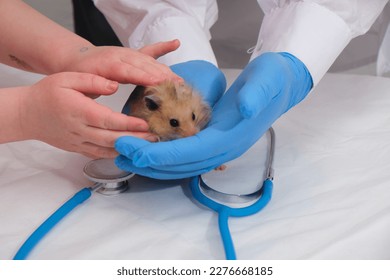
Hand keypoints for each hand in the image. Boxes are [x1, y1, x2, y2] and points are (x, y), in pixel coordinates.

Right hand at [20, 72, 156, 157]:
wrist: (28, 114)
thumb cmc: (48, 94)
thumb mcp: (67, 78)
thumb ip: (92, 81)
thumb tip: (114, 84)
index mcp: (79, 111)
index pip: (108, 120)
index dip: (128, 124)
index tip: (145, 124)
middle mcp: (80, 130)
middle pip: (112, 138)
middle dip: (135, 139)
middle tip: (155, 137)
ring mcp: (79, 142)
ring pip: (107, 150)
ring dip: (128, 149)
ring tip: (147, 145)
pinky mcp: (78, 149)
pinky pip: (99, 154)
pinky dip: (115, 154)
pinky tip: (129, 151)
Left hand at [61, 40, 182, 85]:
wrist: (76, 59)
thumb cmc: (79, 75)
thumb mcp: (83, 84)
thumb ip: (96, 85)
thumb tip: (112, 87)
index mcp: (108, 64)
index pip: (129, 71)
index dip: (145, 77)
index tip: (159, 83)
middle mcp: (121, 56)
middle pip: (145, 65)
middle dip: (162, 76)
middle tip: (177, 87)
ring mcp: (129, 54)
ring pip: (150, 61)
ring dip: (165, 71)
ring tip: (180, 81)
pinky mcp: (133, 54)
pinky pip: (150, 50)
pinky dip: (163, 47)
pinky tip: (175, 43)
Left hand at [115, 53, 311, 178]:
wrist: (279, 87)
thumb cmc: (271, 81)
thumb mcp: (267, 80)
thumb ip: (257, 94)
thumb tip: (247, 108)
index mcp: (231, 137)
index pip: (189, 152)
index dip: (159, 153)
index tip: (131, 149)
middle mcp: (223, 149)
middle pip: (180, 164)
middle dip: (148, 160)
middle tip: (119, 151)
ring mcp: (217, 147)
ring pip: (180, 164)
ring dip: (152, 162)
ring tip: (126, 154)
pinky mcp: (212, 141)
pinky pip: (184, 156)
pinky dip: (163, 156)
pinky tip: (147, 149)